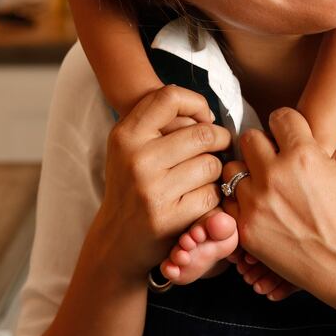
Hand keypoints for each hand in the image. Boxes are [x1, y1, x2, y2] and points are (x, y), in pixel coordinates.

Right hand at [97, 84, 230, 282]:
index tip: (203, 118)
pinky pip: (212, 194)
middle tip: (219, 146)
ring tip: (202, 176)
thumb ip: (159, 121)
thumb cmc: (132, 184)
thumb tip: (206, 113)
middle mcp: (136, 159)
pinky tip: (198, 199)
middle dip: (219, 139)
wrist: (116, 239)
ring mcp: (153, 189)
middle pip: (203, 133)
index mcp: (125, 135)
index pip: (170, 97)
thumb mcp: (129, 146)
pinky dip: (212, 196)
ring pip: (211, 164)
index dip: (196, 103)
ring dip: (215, 170)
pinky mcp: (170, 217)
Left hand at [220, 108, 335, 303]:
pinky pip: (228, 202)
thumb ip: (328, 147)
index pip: (279, 117)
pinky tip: (256, 207)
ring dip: (246, 173)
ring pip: (233, 169)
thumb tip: (309, 141)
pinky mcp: (246, 228)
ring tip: (261, 185)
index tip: (286, 132)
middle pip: (249, 138)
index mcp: (304, 154)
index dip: (286, 123)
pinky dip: (239, 202)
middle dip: (262, 145)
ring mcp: (257, 202)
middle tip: (271, 158)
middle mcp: (276, 174)